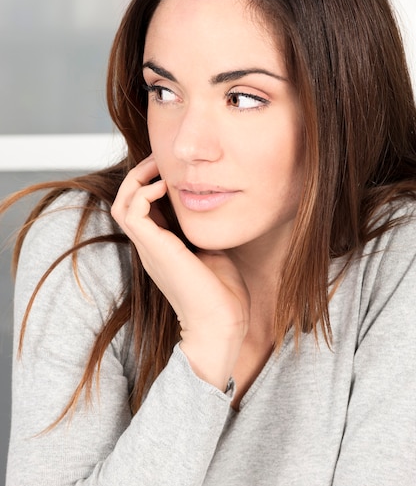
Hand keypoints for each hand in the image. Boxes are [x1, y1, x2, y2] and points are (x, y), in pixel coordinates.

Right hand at [111, 156, 249, 389]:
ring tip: (158, 170)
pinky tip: (165, 187)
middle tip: (159, 162)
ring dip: (137, 181)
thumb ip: (204, 231)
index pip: (142, 209)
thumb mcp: (212, 251)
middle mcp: (150, 247)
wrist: (222, 323)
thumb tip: (212, 208)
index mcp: (162, 247)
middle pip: (125, 203)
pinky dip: (143, 193)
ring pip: (122, 205)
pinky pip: (132, 212)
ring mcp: (150, 248)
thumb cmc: (222, 294)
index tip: (170, 169)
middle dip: (140, 176)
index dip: (151, 184)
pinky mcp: (155, 249)